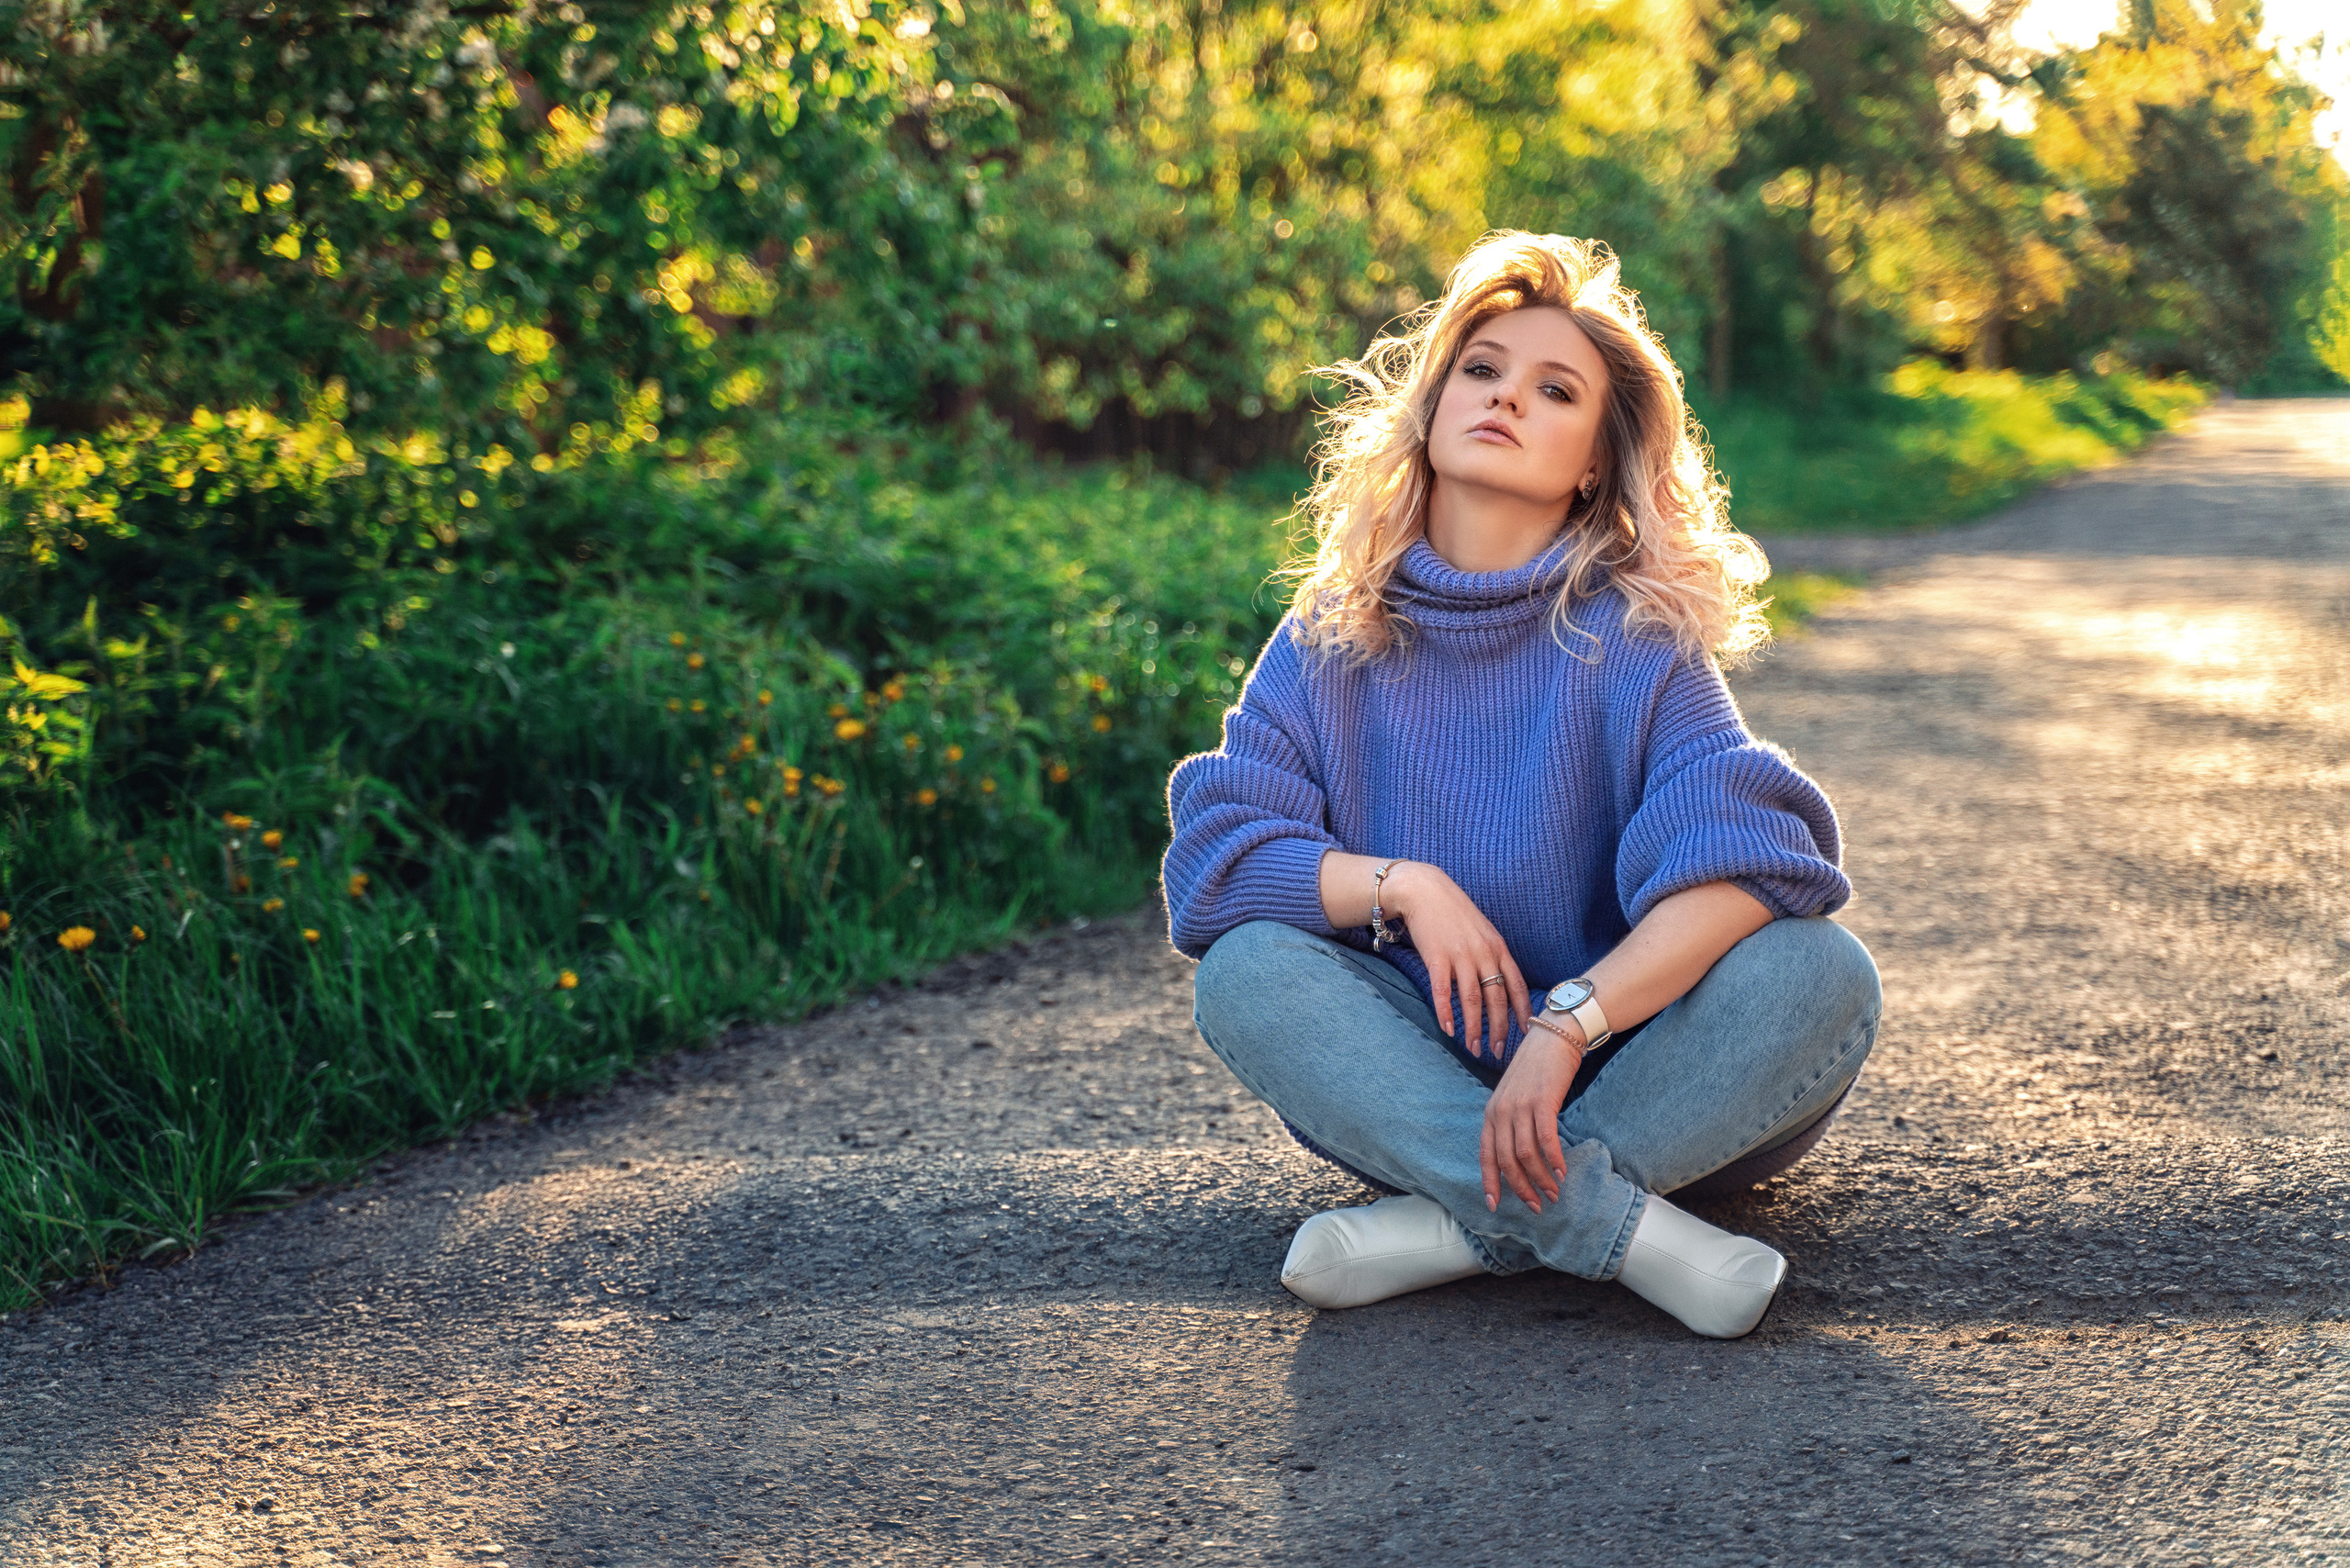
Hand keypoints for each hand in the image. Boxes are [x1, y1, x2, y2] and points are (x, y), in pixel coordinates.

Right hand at [1381, 861, 1531, 1060]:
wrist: (1424, 890)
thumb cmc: (1454, 912)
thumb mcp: (1483, 930)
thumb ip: (1493, 955)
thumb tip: (1501, 982)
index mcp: (1498, 948)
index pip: (1517, 985)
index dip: (1522, 1011)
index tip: (1526, 1032)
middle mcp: (1483, 954)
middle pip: (1496, 998)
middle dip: (1499, 1029)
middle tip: (1497, 1051)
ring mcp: (1460, 955)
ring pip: (1471, 1000)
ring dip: (1473, 1028)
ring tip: (1474, 1048)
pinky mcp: (1436, 957)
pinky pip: (1443, 991)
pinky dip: (1445, 1012)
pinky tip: (1448, 1029)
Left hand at [1480, 1023, 1582, 1211]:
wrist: (1554, 1036)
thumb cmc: (1536, 1069)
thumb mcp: (1514, 1096)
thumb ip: (1512, 1122)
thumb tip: (1519, 1156)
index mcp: (1491, 1113)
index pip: (1485, 1154)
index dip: (1489, 1182)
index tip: (1494, 1206)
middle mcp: (1501, 1111)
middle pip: (1505, 1160)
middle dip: (1520, 1187)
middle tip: (1536, 1206)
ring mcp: (1520, 1106)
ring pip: (1525, 1154)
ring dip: (1541, 1178)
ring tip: (1554, 1193)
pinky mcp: (1542, 1101)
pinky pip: (1546, 1139)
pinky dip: (1554, 1159)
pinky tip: (1563, 1172)